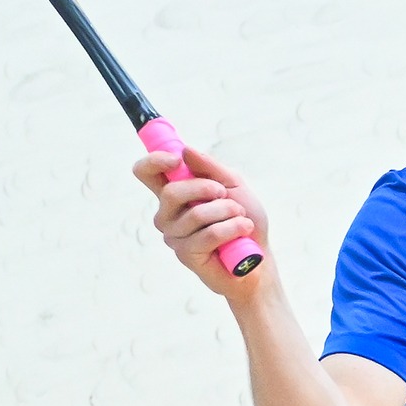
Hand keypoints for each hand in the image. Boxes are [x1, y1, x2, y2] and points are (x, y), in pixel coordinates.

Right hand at [132, 144, 272, 299]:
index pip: (146, 173)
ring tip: (241, 218)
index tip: (176, 159)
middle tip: (225, 194)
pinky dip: (233, 228)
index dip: (154, 161)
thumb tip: (185, 150)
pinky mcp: (186, 254)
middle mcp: (168, 214)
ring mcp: (174, 235)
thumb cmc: (244, 218)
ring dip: (228, 211)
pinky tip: (242, 231)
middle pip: (171, 192)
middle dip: (206, 188)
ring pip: (196, 214)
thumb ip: (210, 167)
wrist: (259, 255)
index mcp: (175, 193)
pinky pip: (209, 234)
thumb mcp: (233, 184)